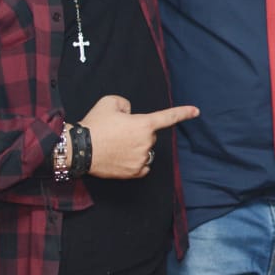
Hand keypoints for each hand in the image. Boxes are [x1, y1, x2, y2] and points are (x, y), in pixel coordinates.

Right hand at [78, 95, 198, 178]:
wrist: (78, 149)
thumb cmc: (95, 124)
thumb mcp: (110, 102)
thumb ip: (126, 104)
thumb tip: (130, 114)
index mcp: (144, 124)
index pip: (168, 117)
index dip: (183, 113)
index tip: (196, 111)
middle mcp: (146, 142)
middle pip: (150, 135)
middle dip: (138, 132)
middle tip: (117, 132)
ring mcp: (141, 159)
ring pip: (146, 151)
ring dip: (136, 148)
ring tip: (116, 145)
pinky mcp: (134, 172)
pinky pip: (143, 166)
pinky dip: (136, 162)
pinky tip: (122, 158)